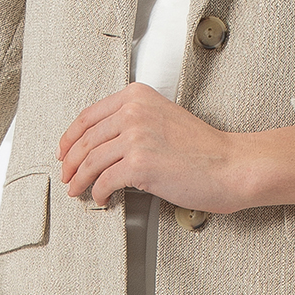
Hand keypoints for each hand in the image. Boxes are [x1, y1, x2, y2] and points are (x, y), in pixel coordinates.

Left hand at [56, 84, 294, 214]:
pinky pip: (105, 181)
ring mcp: (136, 136)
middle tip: (66, 175)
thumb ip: (134, 123)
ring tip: (77, 190)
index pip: (89, 115)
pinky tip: (103, 198)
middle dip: (71, 161)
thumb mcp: (164, 119)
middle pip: (85, 139)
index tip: (65, 150)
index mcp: (137, 96)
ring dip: (79, 179)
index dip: (71, 137)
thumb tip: (103, 144)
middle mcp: (134, 111)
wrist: (230, 165)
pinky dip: (99, 193)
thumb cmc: (204, 149)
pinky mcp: (140, 164)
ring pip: (90, 161)